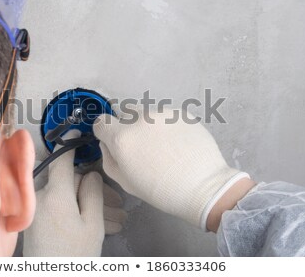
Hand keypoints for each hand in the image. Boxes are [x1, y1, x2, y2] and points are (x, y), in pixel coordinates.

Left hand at [25, 130, 125, 255]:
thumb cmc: (75, 254)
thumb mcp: (92, 224)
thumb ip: (93, 192)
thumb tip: (91, 174)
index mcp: (54, 195)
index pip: (62, 162)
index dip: (70, 146)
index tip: (75, 132)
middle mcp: (41, 198)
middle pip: (71, 183)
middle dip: (94, 191)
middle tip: (117, 205)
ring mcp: (36, 210)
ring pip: (67, 196)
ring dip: (89, 204)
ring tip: (114, 220)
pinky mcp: (36, 220)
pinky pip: (58, 207)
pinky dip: (76, 211)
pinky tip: (98, 223)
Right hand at [93, 108, 249, 229]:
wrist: (203, 186)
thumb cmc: (161, 191)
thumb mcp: (126, 182)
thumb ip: (109, 159)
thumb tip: (107, 144)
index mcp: (122, 138)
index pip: (101, 122)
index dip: (105, 132)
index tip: (112, 140)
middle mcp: (139, 119)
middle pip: (124, 112)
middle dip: (127, 125)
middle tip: (141, 145)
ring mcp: (162, 113)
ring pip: (146, 113)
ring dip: (148, 124)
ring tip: (164, 145)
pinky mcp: (181, 112)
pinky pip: (166, 115)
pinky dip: (167, 125)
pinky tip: (178, 143)